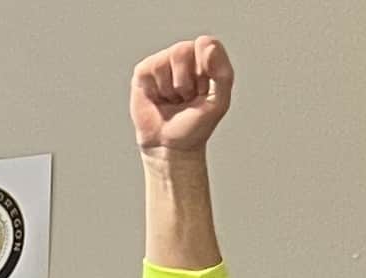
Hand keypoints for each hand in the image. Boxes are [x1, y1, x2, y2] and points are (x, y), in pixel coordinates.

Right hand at [131, 37, 234, 155]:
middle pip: (182, 50)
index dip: (204, 70)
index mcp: (206, 58)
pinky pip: (148, 72)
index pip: (206, 44)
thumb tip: (207, 44)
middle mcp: (184, 55)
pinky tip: (158, 99)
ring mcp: (162, 62)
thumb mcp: (219, 102)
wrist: (171, 146)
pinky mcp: (143, 73)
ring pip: (163, 63)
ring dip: (169, 89)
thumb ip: (222, 73)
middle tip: (186, 97)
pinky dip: (154, 91)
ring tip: (173, 100)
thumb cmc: (196, 124)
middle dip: (185, 81)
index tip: (204, 90)